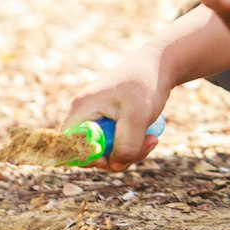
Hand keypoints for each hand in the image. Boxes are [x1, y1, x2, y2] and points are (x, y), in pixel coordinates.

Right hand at [64, 50, 170, 170]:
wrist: (159, 64)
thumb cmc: (145, 84)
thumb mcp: (137, 117)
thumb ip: (125, 146)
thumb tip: (115, 165)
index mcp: (82, 109)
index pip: (69, 146)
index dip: (88, 158)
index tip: (113, 157)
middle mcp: (84, 113)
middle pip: (88, 152)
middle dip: (116, 157)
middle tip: (145, 146)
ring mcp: (96, 116)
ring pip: (105, 150)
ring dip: (129, 152)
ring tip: (152, 139)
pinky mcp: (109, 120)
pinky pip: (114, 143)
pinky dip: (131, 145)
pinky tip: (149, 136)